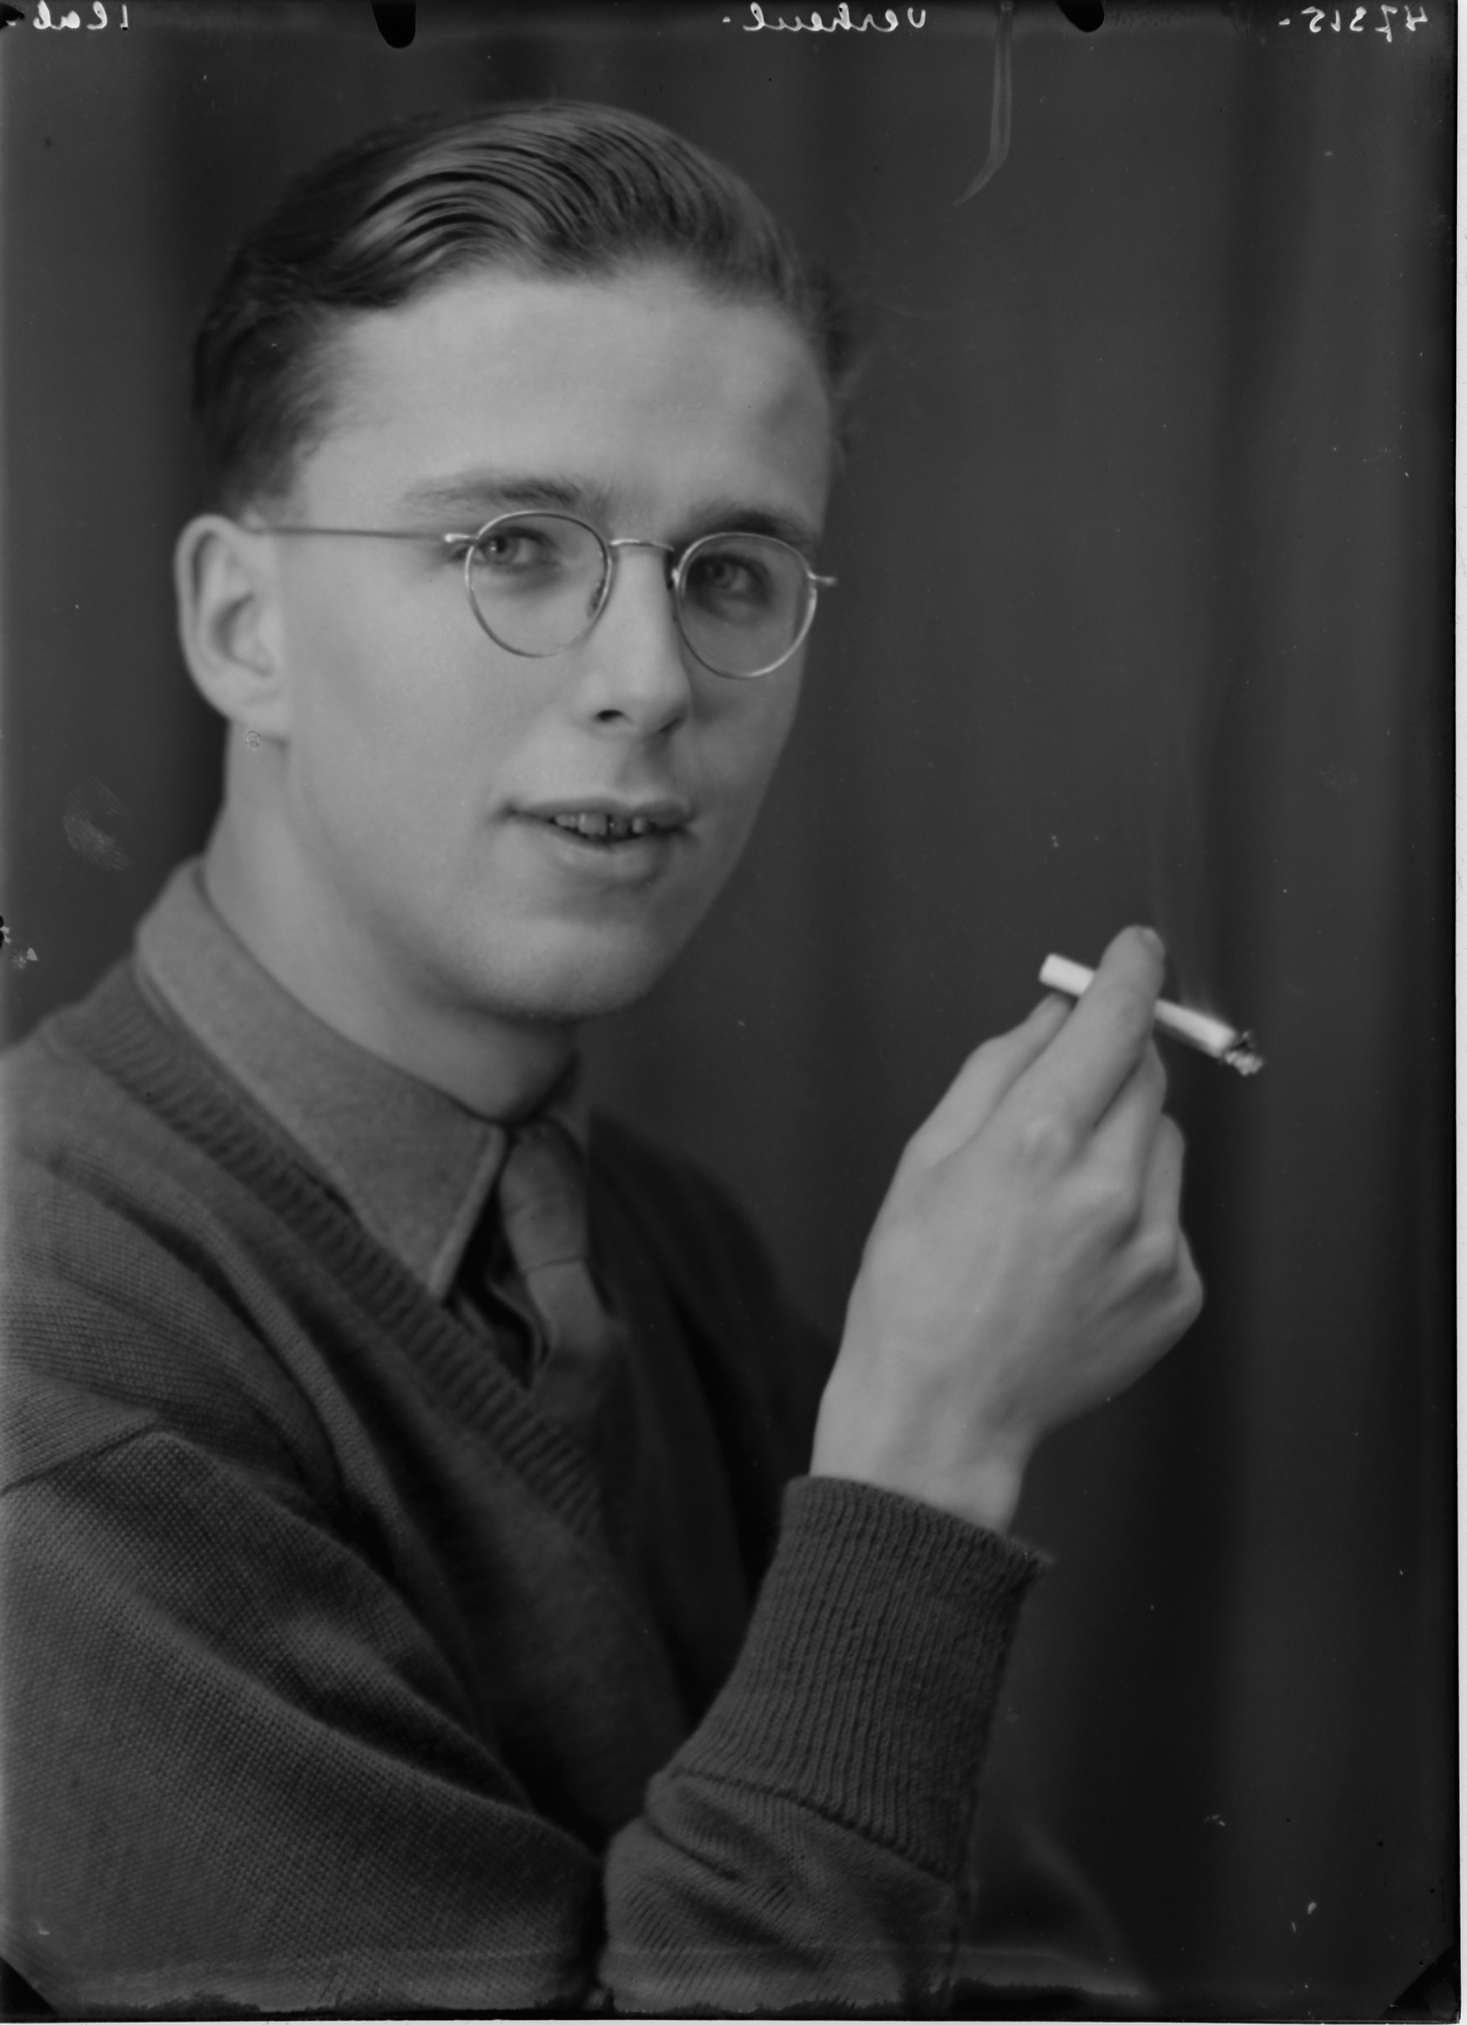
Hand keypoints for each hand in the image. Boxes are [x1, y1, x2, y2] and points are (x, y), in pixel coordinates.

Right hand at [811, 926, 1203, 1533]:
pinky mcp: (1176, 1291)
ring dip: (1123, 1142)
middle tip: (1063, 1094)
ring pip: (1163, 1143)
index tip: (1136, 949)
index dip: (1130, 973)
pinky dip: (1133, 1212)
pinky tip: (1074, 1255)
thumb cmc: (913, 1288)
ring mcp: (1152, 1244)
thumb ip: (996, 1071)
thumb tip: (1053, 1018)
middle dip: (1111, 1065)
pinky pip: (1170, 1214)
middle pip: (1146, 1076)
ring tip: (1055, 1200)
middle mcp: (1108, 1187)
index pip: (1114, 1022)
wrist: (942, 1413)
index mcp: (1037, 1142)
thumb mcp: (926, 1159)